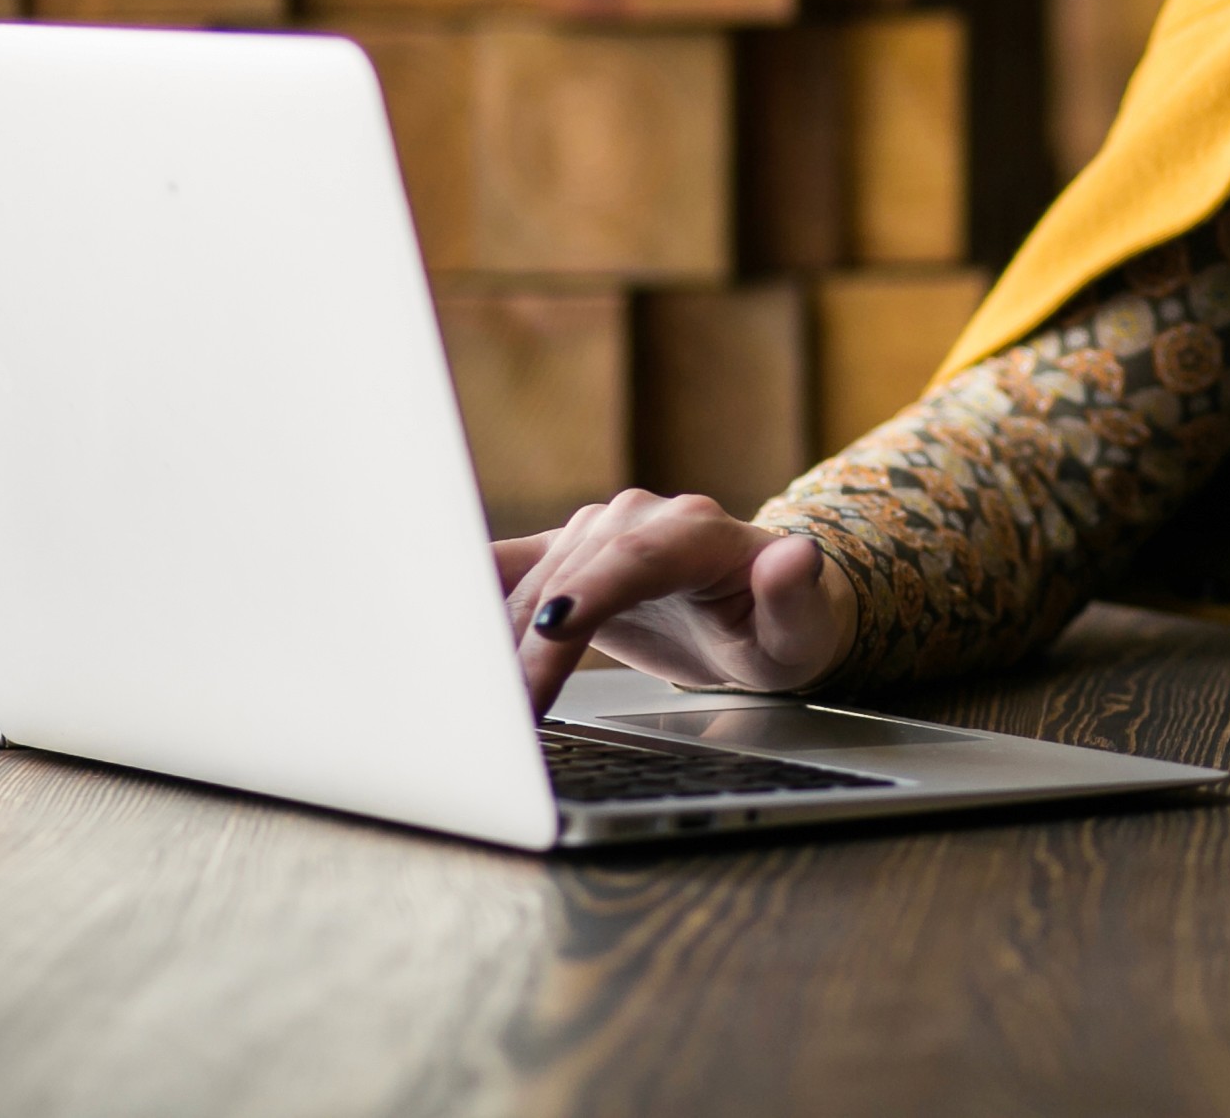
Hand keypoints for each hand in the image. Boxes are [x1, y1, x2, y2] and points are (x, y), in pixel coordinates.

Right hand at [492, 490, 853, 714]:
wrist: (758, 608)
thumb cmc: (781, 624)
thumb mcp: (802, 629)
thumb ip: (796, 595)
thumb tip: (795, 556)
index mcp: (694, 532)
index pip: (635, 558)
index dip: (592, 589)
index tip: (553, 627)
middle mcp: (637, 519)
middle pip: (571, 581)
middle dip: (533, 647)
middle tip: (506, 710)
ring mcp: (595, 534)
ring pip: (532, 586)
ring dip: (496, 641)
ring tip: (471, 699)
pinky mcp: (566, 557)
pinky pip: (506, 568)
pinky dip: (467, 592)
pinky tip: (427, 618)